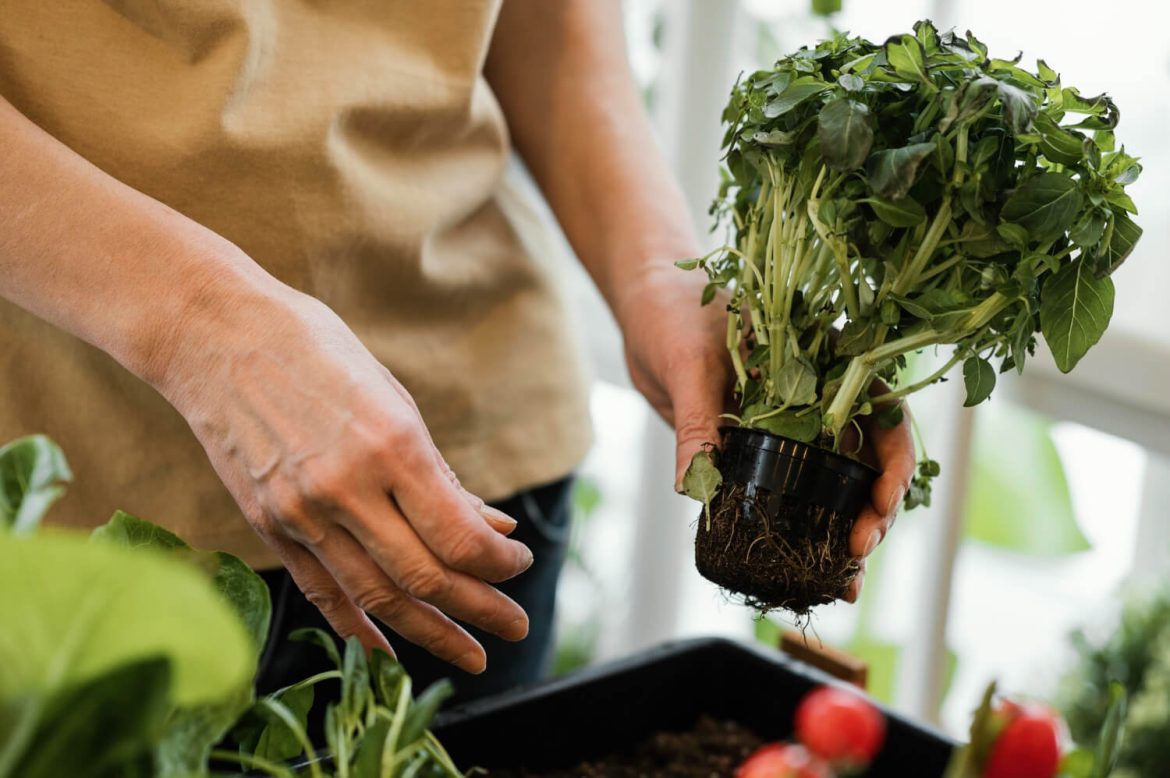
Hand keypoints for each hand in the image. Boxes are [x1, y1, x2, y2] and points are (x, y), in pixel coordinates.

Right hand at [155, 279, 533, 673]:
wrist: (214, 337)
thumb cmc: (317, 351)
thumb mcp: (395, 399)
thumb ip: (442, 477)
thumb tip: (494, 529)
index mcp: (390, 447)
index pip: (459, 538)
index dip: (498, 565)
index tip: (517, 564)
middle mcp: (345, 489)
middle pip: (424, 577)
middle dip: (479, 609)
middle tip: (515, 627)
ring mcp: (300, 513)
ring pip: (376, 596)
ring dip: (430, 631)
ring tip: (470, 652)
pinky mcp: (268, 525)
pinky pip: (321, 590)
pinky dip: (359, 626)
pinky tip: (389, 652)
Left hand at [615, 263, 913, 602]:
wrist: (644, 307)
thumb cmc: (672, 312)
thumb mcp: (689, 363)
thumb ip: (698, 420)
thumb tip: (693, 484)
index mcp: (825, 360)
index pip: (883, 410)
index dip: (893, 461)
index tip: (880, 502)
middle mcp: (819, 396)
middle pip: (868, 460)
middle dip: (873, 511)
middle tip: (855, 553)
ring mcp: (792, 425)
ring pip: (836, 485)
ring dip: (844, 532)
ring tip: (843, 582)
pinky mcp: (760, 448)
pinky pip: (789, 493)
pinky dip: (801, 531)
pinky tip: (807, 571)